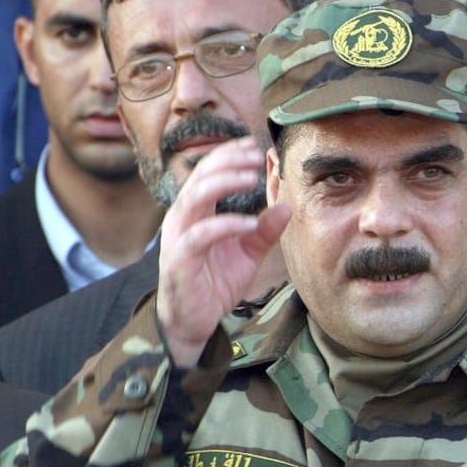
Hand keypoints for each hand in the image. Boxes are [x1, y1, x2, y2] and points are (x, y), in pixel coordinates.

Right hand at [156, 136, 290, 365]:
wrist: (194, 320)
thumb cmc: (215, 284)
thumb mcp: (247, 254)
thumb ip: (265, 231)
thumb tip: (287, 207)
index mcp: (196, 212)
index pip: (208, 172)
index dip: (230, 155)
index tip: (255, 146)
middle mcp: (183, 218)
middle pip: (200, 176)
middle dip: (228, 161)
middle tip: (256, 156)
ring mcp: (179, 236)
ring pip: (195, 197)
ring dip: (224, 183)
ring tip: (250, 178)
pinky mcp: (180, 258)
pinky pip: (201, 234)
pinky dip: (226, 225)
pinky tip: (249, 223)